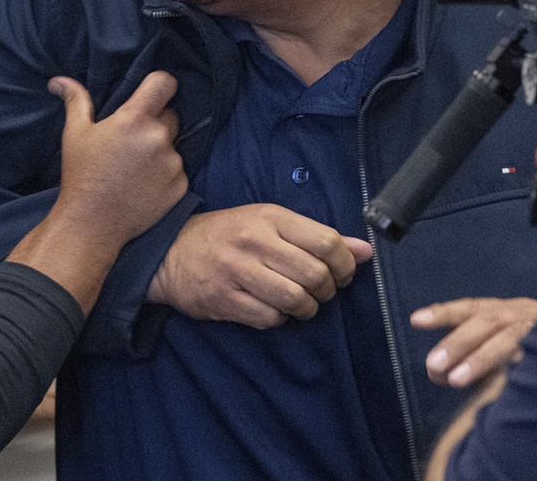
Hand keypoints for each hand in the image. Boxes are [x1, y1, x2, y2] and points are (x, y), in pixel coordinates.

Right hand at [49, 71, 187, 241]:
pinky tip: (143, 185)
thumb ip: (76, 100)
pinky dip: (165, 175)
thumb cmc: (81, 175)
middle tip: (131, 141)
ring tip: (133, 169)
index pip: (165, 82)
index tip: (151, 93)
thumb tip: (59, 80)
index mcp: (135, 119)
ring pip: (173, 145)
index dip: (159, 84)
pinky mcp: (180, 185)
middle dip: (155, 122)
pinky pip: (178, 171)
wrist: (92, 223)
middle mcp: (159, 137)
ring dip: (160, 151)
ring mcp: (173, 163)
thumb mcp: (75, 133)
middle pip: (170, 115)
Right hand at [148, 203, 373, 327]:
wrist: (170, 252)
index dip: (345, 264)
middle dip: (328, 290)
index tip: (343, 273)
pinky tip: (275, 310)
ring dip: (308, 308)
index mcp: (271, 217)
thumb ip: (318, 237)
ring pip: (295, 299)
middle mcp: (255, 241)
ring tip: (303, 304)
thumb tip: (366, 251)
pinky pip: (270, 318)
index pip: (326, 242)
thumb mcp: (271, 224)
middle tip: (322, 291)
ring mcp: (238, 271)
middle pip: (315, 274)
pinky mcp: (225, 299)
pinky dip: (280, 319)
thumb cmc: (228, 235)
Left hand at [411, 297, 536, 386]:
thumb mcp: (503, 350)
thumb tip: (437, 372)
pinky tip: (505, 383)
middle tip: (434, 364)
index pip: (474, 308)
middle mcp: (528, 314)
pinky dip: (518, 367)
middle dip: (458, 341)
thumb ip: (473, 357)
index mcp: (510, 311)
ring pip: (510, 337)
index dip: (446, 312)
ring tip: (456, 379)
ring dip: (480, 358)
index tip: (417, 320)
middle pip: (489, 320)